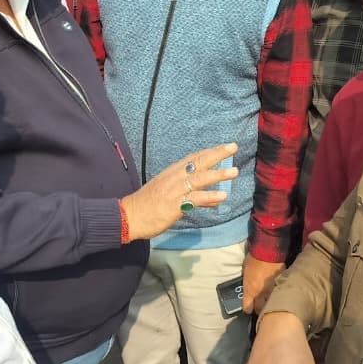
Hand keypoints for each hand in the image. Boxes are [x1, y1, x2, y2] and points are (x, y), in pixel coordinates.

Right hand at [120, 144, 237, 239]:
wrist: (128, 216)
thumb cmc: (147, 206)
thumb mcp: (168, 195)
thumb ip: (193, 196)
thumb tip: (214, 199)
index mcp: (171, 173)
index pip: (193, 158)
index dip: (209, 151)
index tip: (224, 147)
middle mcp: (173, 178)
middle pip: (198, 162)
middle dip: (217, 154)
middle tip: (233, 147)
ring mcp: (174, 191)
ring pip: (199, 179)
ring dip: (218, 174)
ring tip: (234, 172)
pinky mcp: (174, 205)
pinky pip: (195, 199)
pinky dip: (209, 197)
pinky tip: (222, 196)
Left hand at [241, 254, 283, 313]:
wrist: (268, 251)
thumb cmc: (254, 259)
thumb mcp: (246, 272)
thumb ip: (248, 283)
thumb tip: (249, 288)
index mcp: (250, 290)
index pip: (248, 308)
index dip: (248, 308)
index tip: (249, 308)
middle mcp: (261, 294)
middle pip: (261, 309)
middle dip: (260, 309)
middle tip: (260, 306)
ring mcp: (273, 290)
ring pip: (272, 304)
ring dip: (270, 303)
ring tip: (271, 302)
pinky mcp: (282, 285)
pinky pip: (280, 293)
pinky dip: (279, 294)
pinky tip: (279, 293)